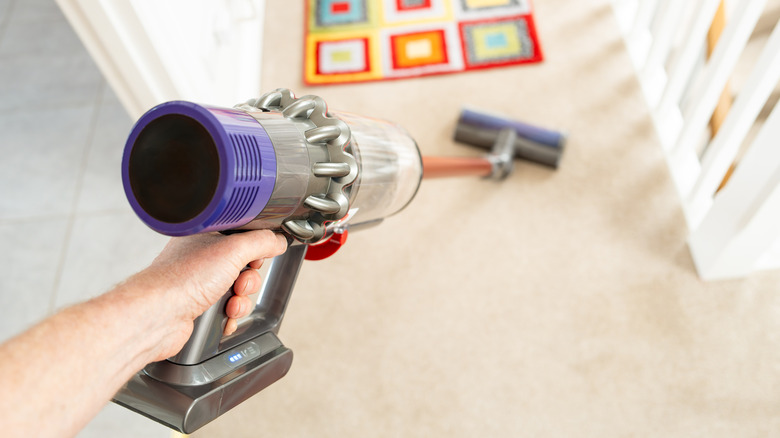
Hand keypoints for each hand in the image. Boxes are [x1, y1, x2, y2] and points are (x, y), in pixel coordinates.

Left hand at [125, 230, 287, 360]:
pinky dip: (229, 317)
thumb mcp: (233, 250)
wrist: (158, 316)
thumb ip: (262, 242)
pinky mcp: (198, 308)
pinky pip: (227, 312)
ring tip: (228, 303)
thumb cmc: (181, 279)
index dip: (255, 251)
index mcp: (206, 237)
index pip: (243, 239)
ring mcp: (199, 284)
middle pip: (244, 268)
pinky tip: (222, 316)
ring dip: (240, 302)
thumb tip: (278, 240)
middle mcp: (201, 259)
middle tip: (239, 283)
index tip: (256, 258)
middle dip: (248, 281)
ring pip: (237, 293)